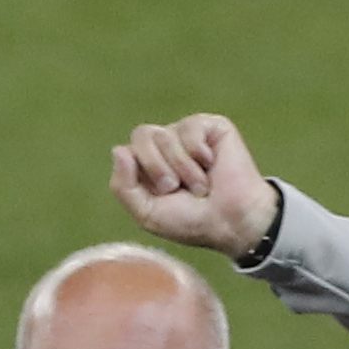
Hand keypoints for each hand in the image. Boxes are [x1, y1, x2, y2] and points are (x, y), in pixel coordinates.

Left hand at [106, 114, 275, 261]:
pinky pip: (189, 127)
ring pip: (164, 134)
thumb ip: (123, 186)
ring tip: (199, 185)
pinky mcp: (211, 127)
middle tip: (175, 187)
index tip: (160, 194)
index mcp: (144, 165)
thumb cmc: (189, 220)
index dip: (138, 173)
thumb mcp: (146, 213)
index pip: (124, 152)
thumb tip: (118, 150)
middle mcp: (163, 146)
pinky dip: (198, 152)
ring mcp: (186, 135)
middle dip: (156, 166)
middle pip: (141, 135)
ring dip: (182, 167)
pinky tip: (211, 163)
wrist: (230, 221)